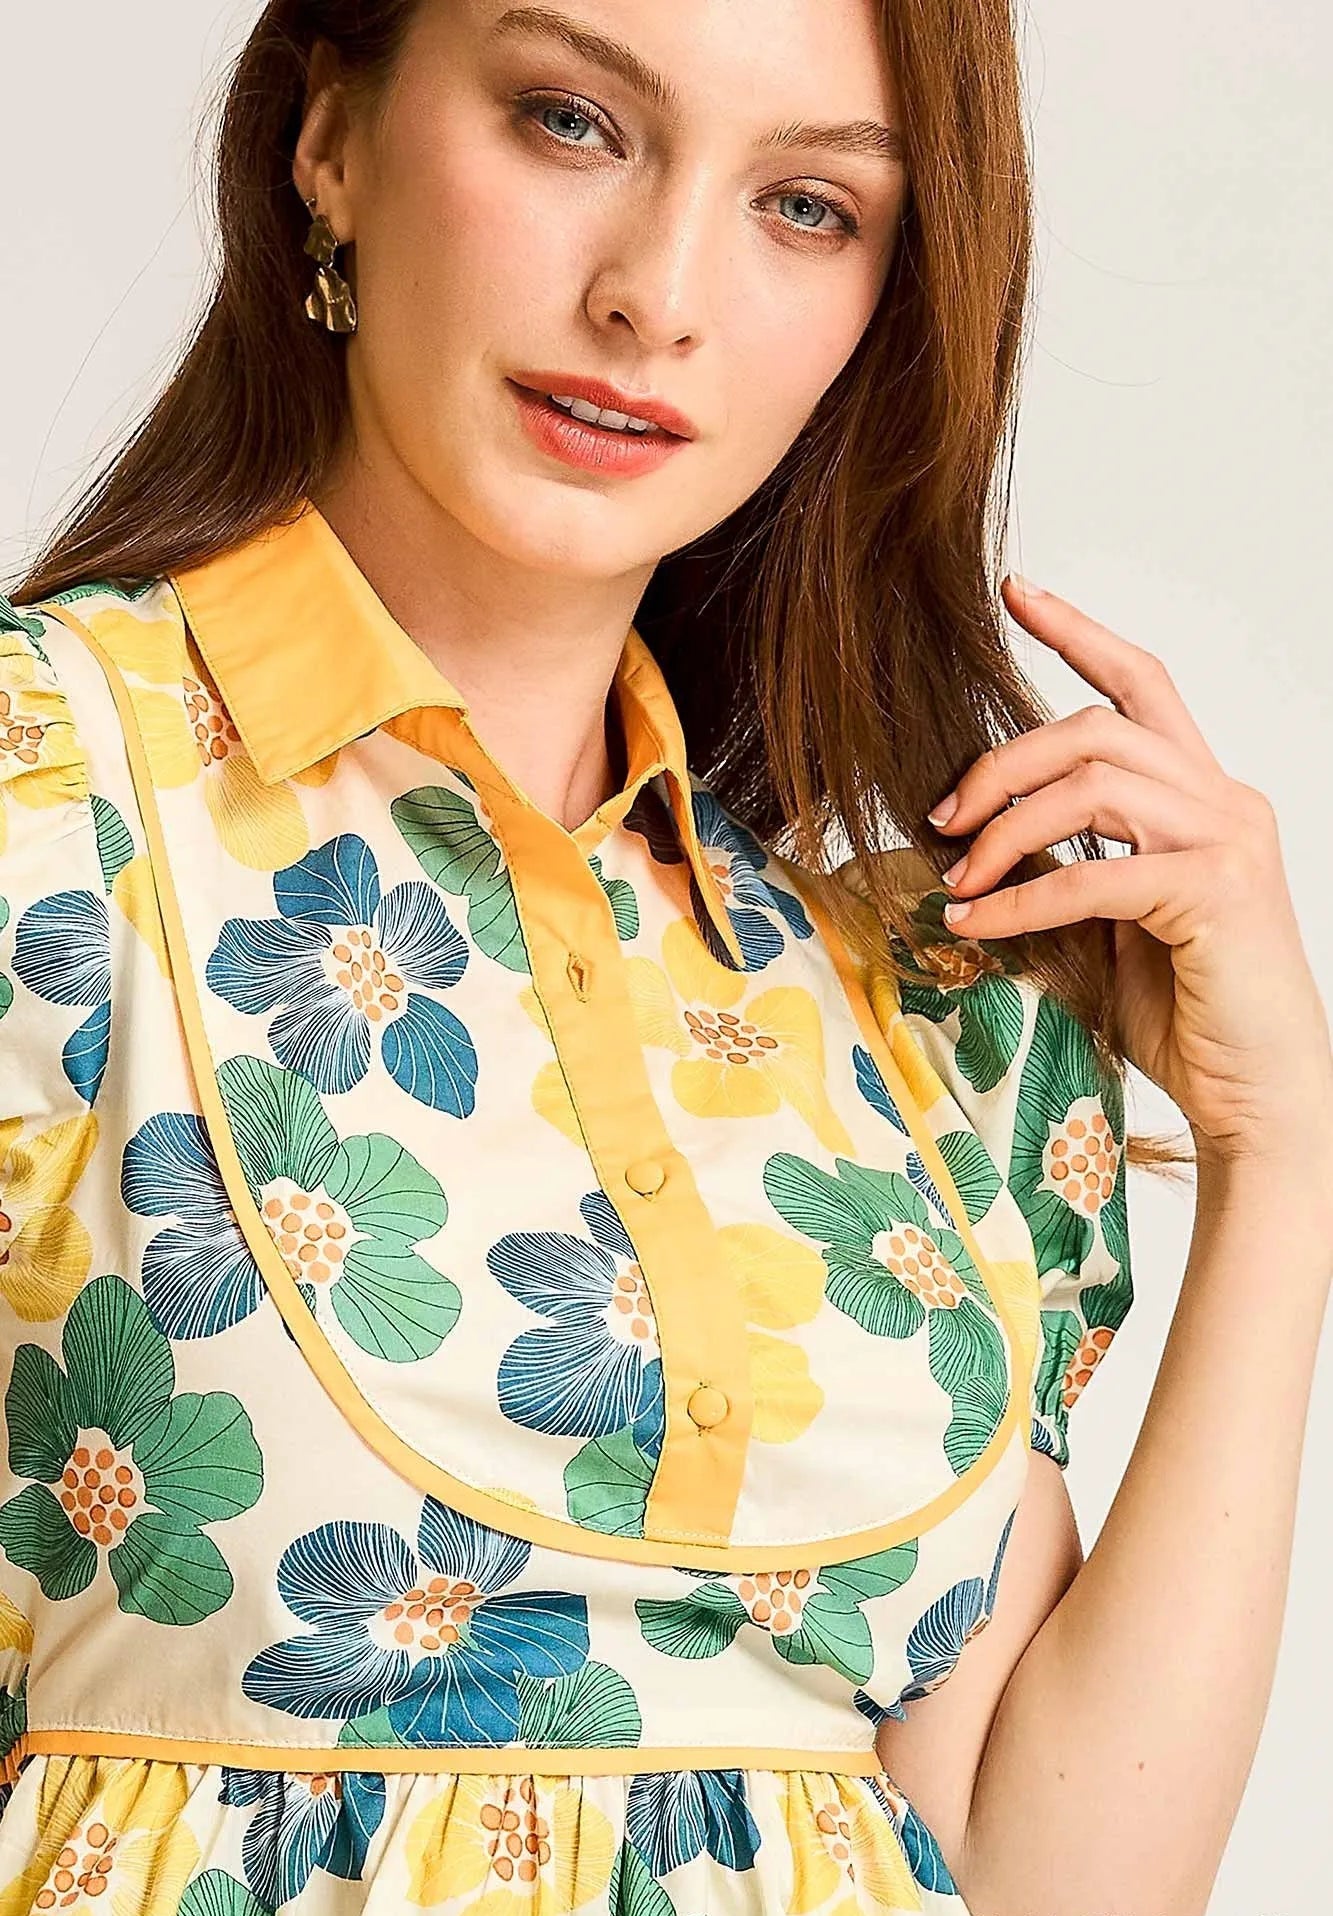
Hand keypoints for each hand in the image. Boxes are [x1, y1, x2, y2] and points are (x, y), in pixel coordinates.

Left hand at [924, 575, 1332, 1167]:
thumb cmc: (1189, 1014)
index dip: (1079, 633)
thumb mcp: (1111, 924)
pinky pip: (1094, 875)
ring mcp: (1227, 842)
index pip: (1142, 687)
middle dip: (1002, 765)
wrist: (1258, 1097)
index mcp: (1202, 797)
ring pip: (1093, 785)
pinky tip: (974, 924)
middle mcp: (1223, 802)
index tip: (1015, 593)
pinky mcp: (1216, 893)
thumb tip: (977, 845)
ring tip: (957, 878)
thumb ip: (1068, 865)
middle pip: (1096, 731)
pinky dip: (1021, 897)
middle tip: (942, 817)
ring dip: (1005, 829)